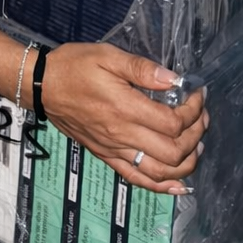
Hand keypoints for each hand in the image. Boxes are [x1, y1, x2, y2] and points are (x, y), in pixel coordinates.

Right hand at [40, 44, 206, 194]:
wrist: (41, 86)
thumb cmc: (74, 66)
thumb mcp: (107, 56)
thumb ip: (142, 69)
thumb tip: (174, 80)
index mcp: (124, 108)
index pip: (173, 123)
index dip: (193, 112)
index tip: (197, 95)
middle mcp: (121, 134)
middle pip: (173, 152)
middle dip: (196, 136)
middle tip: (201, 117)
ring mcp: (114, 150)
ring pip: (160, 172)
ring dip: (186, 163)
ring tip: (196, 144)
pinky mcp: (106, 157)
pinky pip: (137, 180)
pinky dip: (163, 187)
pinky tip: (179, 184)